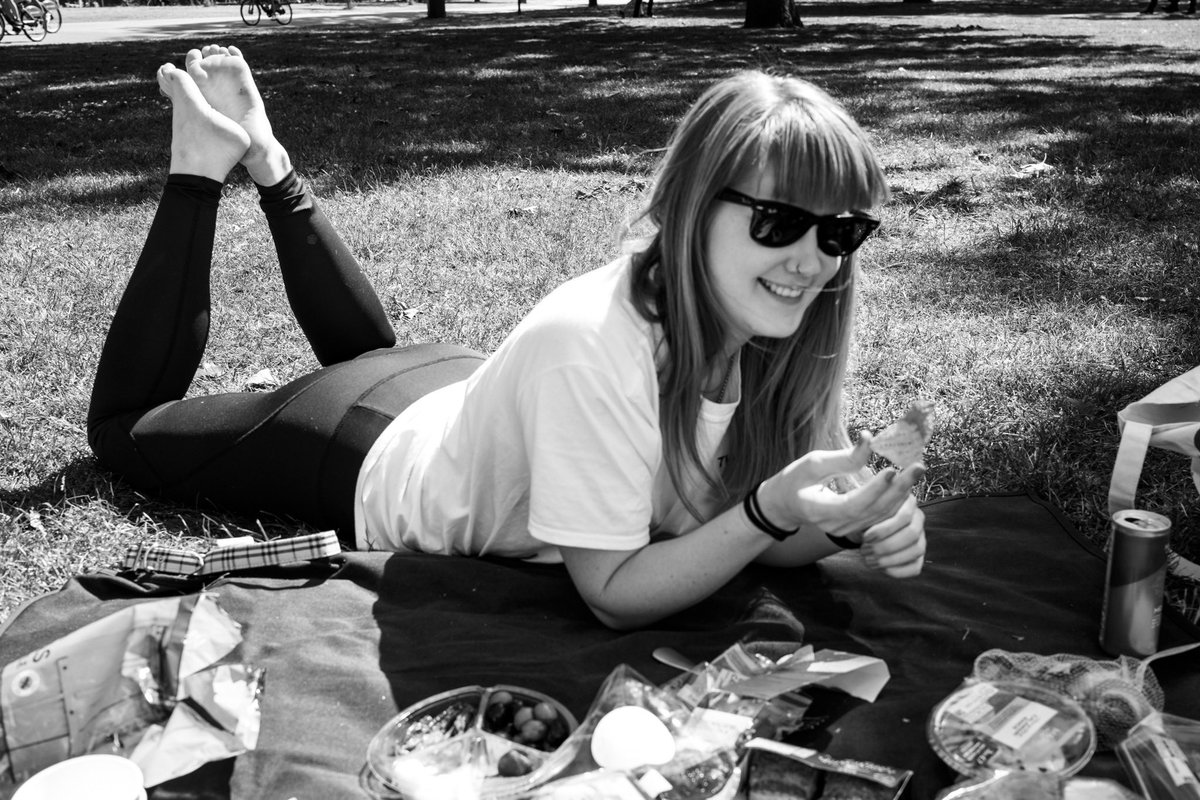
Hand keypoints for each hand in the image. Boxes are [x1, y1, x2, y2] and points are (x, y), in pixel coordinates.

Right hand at [759, 432, 925, 539]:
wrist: (785, 505)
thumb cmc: (795, 480)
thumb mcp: (813, 463)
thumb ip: (844, 458)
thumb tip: (869, 439)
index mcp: (820, 510)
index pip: (853, 504)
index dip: (874, 489)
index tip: (891, 470)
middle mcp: (836, 525)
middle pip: (873, 511)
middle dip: (898, 489)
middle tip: (918, 466)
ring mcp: (846, 530)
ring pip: (880, 515)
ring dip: (901, 493)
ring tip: (916, 471)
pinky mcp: (854, 527)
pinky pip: (879, 516)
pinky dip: (894, 500)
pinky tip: (906, 483)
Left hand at [860, 495, 925, 577]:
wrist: (860, 529)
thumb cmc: (861, 515)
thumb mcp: (862, 504)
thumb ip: (871, 492)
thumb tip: (889, 477)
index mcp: (908, 502)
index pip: (904, 516)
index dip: (884, 530)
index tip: (865, 537)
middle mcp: (918, 519)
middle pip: (912, 534)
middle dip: (886, 546)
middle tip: (865, 551)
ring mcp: (920, 538)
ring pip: (916, 551)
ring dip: (890, 559)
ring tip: (868, 560)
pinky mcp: (917, 556)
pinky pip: (915, 567)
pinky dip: (897, 570)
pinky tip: (881, 568)